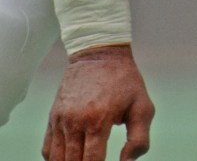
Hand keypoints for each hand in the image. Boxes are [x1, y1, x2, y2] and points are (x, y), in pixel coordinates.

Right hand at [42, 44, 154, 160]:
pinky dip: (57, 160)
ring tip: (85, 159)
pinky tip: (71, 157)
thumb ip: (139, 139)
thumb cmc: (124, 80)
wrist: (99, 53)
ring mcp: (60, 120)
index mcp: (98, 120)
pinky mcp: (53, 117)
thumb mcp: (142, 105)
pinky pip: (47, 150)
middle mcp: (75, 122)